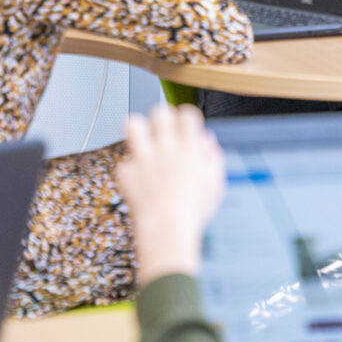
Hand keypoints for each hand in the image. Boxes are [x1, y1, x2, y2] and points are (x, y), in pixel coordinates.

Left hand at [115, 103, 226, 283]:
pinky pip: (125, 163)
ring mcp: (143, 156)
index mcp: (188, 147)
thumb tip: (208, 141)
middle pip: (160, 113)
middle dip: (162, 120)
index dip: (185, 119)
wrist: (167, 228)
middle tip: (162, 134)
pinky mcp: (126, 171)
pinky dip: (131, 173)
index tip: (183, 128)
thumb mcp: (215, 185)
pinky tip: (138, 183)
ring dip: (138, 131)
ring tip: (142, 142)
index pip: (186, 113)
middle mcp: (165, 146)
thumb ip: (213, 158)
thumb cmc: (193, 211)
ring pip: (133, 123)